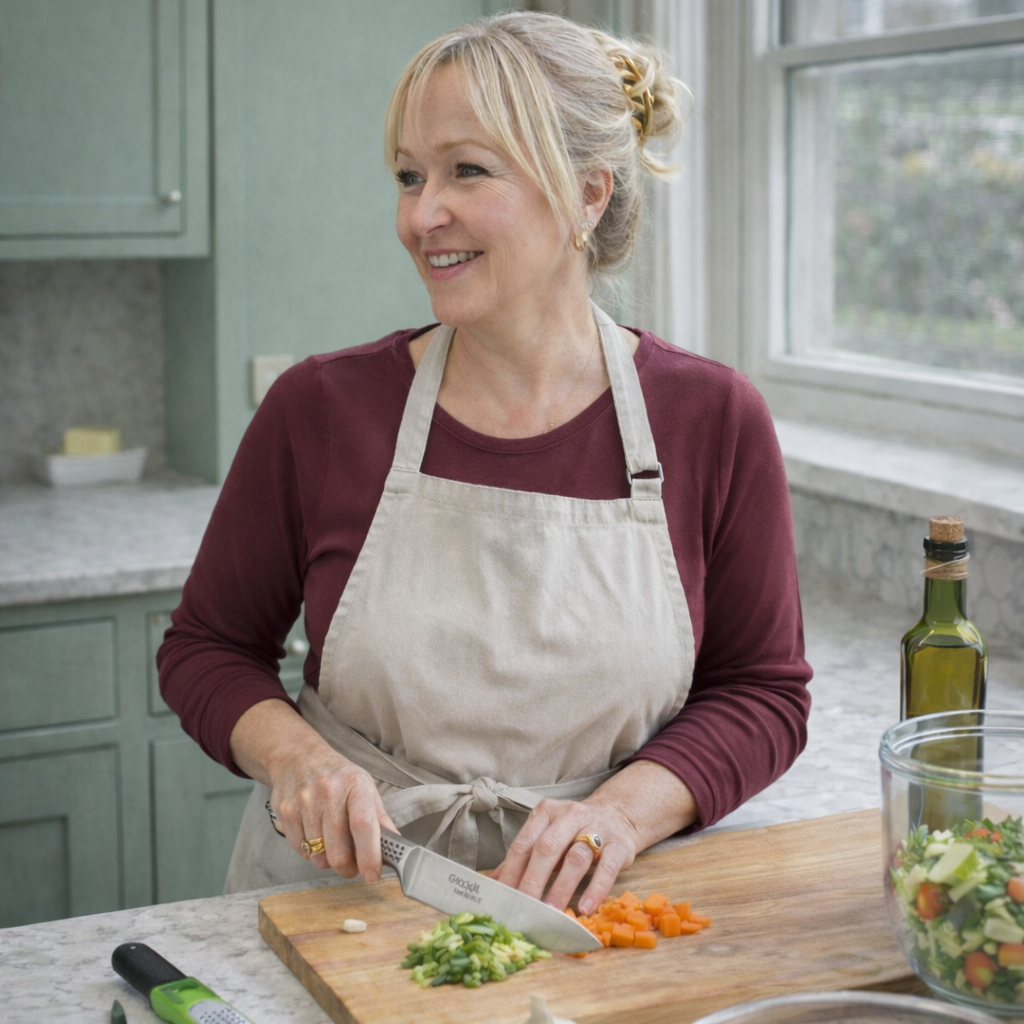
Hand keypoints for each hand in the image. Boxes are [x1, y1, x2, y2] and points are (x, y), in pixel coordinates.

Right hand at [268, 745, 396, 881]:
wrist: (298, 758)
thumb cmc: (338, 777)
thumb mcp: (365, 788)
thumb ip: (380, 819)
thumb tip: (395, 847)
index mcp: (355, 785)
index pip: (363, 825)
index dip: (369, 855)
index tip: (372, 875)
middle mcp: (328, 792)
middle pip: (338, 850)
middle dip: (348, 868)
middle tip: (353, 866)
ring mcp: (304, 803)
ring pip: (318, 856)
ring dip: (328, 860)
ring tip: (333, 844)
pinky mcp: (285, 813)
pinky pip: (301, 851)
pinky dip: (311, 853)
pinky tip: (316, 836)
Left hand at [491, 760, 698, 914]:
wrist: (617, 815)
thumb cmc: (573, 833)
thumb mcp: (547, 837)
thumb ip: (522, 858)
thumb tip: (491, 884)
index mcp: (546, 813)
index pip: (524, 843)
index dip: (512, 872)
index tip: (503, 899)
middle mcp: (569, 815)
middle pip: (547, 848)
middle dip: (533, 881)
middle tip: (524, 909)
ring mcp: (596, 828)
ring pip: (575, 858)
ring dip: (561, 888)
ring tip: (551, 913)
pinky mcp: (619, 844)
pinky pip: (607, 867)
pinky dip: (595, 889)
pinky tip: (585, 909)